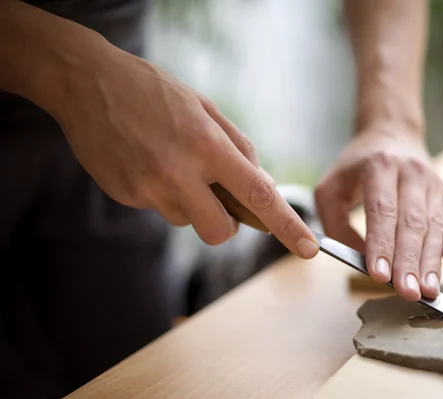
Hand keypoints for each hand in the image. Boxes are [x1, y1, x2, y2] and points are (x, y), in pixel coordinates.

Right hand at [50, 39, 319, 258]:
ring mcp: (148, 189)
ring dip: (191, 203)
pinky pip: (160, 209)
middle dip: (228, 223)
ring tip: (172, 162)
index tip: (309, 249)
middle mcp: (179, 174)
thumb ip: (238, 148)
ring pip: (188, 221)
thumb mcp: (206, 108)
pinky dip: (164, 193)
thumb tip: (261, 186)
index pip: (258, 197)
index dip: (288, 227)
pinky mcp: (127, 196)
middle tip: (220, 197)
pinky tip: (149, 161)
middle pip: (221, 232)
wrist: (87, 83)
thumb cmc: (154, 91)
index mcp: (207, 146)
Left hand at [315, 126, 442, 299]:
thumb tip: (356, 260)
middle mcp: (410, 173)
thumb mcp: (330, 187)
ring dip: (431, 261)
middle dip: (409, 261)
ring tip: (428, 290)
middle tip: (408, 292)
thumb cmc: (356, 167)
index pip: (382, 210)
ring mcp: (431, 183)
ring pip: (434, 225)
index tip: (380, 275)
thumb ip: (335, 224)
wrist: (392, 133)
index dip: (381, 244)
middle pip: (412, 222)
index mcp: (378, 166)